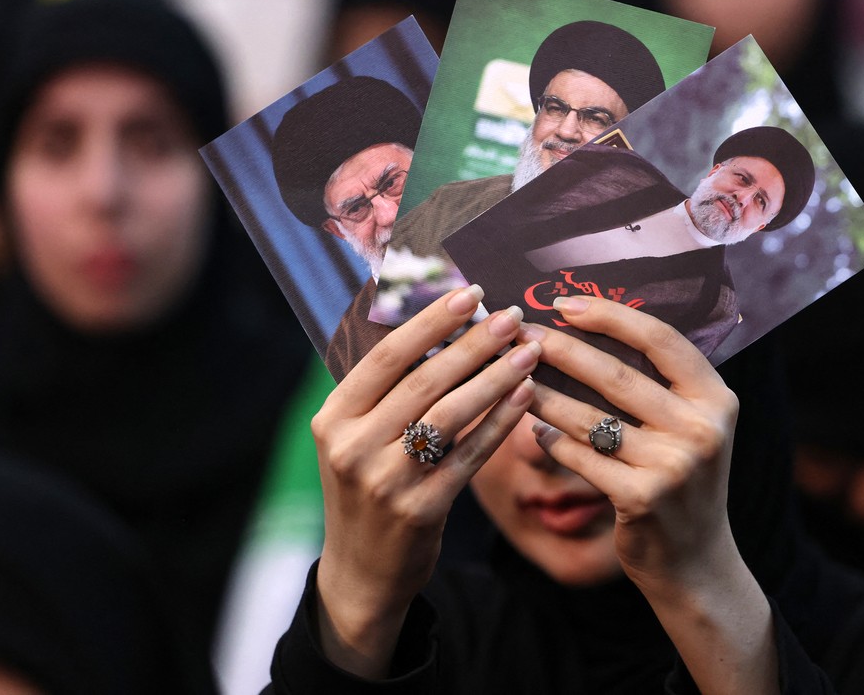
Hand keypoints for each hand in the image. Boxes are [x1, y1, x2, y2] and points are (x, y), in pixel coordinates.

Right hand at [312, 285, 539, 677]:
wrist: (361, 571)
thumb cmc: (369, 487)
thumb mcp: (357, 437)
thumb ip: (388, 390)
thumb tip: (442, 322)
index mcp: (333, 418)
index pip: (387, 356)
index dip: (430, 321)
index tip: (468, 292)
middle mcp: (352, 447)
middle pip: (424, 381)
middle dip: (474, 344)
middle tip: (512, 316)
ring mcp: (385, 482)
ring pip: (450, 415)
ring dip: (495, 378)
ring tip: (530, 351)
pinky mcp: (420, 510)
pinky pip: (469, 456)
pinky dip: (500, 423)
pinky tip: (526, 397)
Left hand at [520, 296, 776, 693]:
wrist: (696, 561)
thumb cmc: (679, 479)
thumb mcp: (689, 425)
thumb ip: (657, 382)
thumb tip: (585, 324)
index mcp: (716, 398)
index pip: (660, 339)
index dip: (610, 315)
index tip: (564, 301)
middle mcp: (702, 428)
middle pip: (617, 375)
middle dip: (561, 350)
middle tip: (518, 333)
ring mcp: (674, 466)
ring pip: (591, 418)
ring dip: (544, 394)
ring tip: (512, 377)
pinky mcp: (643, 499)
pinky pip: (582, 458)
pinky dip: (553, 440)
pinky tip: (533, 429)